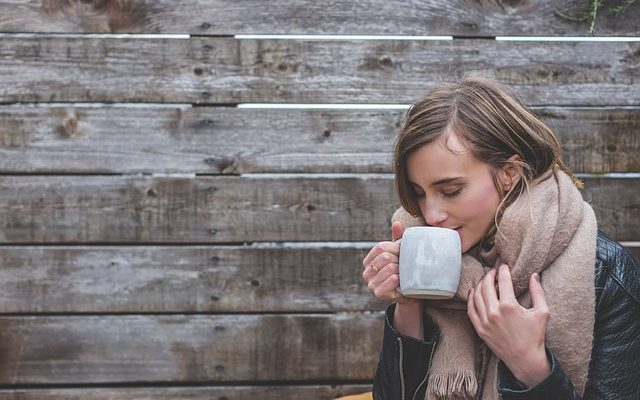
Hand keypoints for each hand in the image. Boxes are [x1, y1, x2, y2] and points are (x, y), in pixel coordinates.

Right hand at [362, 221, 414, 303]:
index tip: (403, 252)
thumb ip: (397, 238)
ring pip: (390, 268)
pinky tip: (403, 281)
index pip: (380, 247)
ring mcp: (371, 284)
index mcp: (368, 261)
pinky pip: (392, 279)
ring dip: (402, 270)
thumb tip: (397, 223)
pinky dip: (400, 279)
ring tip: (406, 273)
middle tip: (406, 265)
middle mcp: (366, 272)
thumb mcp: (399, 254)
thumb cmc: (403, 270)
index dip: (395, 247)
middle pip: (385, 257)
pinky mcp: (379, 293)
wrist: (409, 293)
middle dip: (399, 259)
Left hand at [467, 264, 550, 386]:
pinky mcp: (480, 329)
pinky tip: (473, 292)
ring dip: (480, 285)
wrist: (525, 359)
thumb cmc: (535, 336)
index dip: (503, 270)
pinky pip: (470, 309)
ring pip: (476, 296)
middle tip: (493, 271)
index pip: (503, 281)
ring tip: (485, 280)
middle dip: (490, 275)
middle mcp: (494, 312)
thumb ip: (538, 292)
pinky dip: (470, 298)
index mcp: (509, 306)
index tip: (504, 266)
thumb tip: (534, 275)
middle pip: (487, 286)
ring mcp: (485, 321)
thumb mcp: (542, 313)